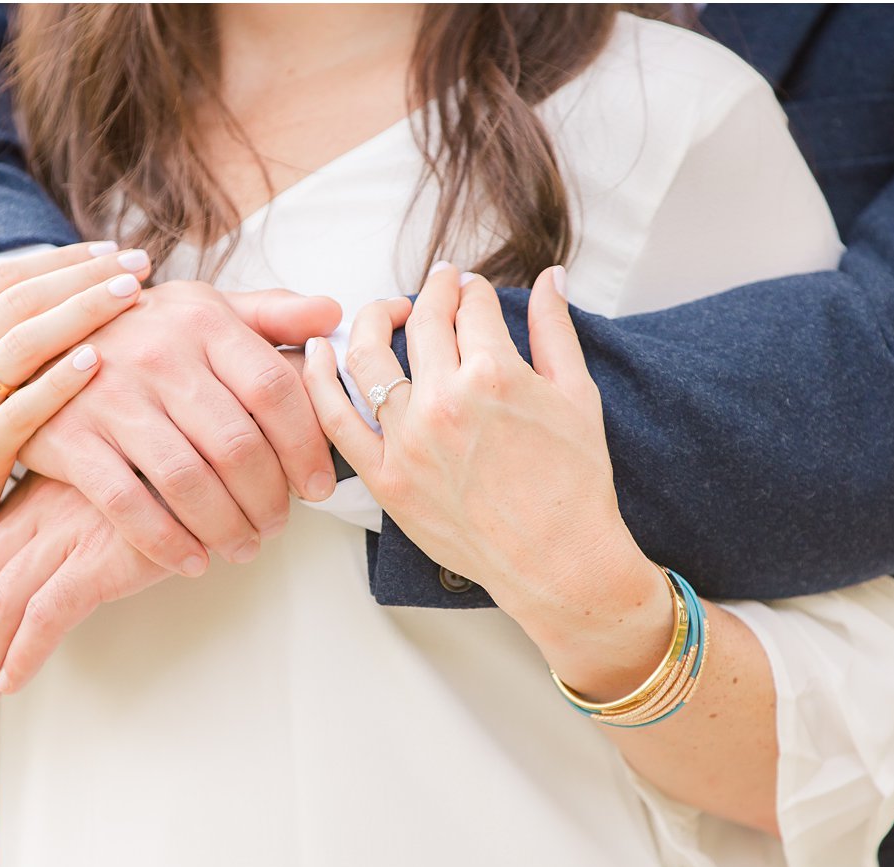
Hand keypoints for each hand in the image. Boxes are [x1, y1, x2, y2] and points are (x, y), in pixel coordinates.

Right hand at [0, 209, 151, 581]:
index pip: (2, 278)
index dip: (60, 259)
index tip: (112, 249)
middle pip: (18, 301)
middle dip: (83, 277)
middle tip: (138, 262)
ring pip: (23, 344)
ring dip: (81, 313)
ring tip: (131, 295)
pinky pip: (23, 408)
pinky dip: (60, 381)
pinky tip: (100, 358)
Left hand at [0, 473, 171, 706]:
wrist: (222, 458)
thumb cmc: (179, 475)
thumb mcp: (120, 490)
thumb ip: (88, 516)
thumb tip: (71, 567)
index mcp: (43, 491)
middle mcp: (44, 507)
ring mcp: (69, 530)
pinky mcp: (101, 556)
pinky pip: (44, 614)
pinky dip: (22, 652)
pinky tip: (14, 679)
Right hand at [18, 280, 342, 575]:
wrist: (32, 344)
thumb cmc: (140, 332)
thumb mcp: (199, 308)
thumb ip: (269, 313)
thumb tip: (333, 316)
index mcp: (201, 320)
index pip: (274, 390)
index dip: (305, 447)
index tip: (318, 488)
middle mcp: (157, 353)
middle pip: (238, 445)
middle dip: (269, 500)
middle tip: (277, 527)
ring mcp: (109, 395)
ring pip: (188, 481)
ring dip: (226, 528)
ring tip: (244, 548)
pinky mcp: (67, 437)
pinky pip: (128, 505)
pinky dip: (167, 543)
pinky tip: (192, 562)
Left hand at [301, 264, 670, 694]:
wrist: (558, 562)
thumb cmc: (575, 485)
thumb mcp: (577, 396)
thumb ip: (555, 330)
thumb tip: (550, 277)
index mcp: (494, 374)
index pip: (471, 307)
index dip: (473, 291)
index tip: (473, 290)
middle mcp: (443, 401)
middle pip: (422, 322)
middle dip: (433, 293)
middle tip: (438, 287)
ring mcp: (407, 441)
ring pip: (369, 357)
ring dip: (375, 319)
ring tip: (388, 311)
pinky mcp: (386, 479)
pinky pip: (336, 421)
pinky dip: (318, 380)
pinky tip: (317, 351)